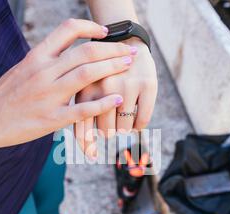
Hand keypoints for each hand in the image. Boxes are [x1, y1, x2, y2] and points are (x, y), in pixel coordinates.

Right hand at [0, 19, 135, 151]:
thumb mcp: (22, 69)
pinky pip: (82, 109)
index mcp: (37, 57)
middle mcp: (44, 71)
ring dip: (113, 69)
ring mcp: (48, 95)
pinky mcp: (50, 119)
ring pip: (87, 75)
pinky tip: (116, 100)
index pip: (68, 30)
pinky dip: (102, 103)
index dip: (91, 28)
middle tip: (129, 52)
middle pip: (86, 52)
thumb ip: (46, 61)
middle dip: (113, 50)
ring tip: (128, 67)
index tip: (106, 33)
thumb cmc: (3, 96)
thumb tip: (67, 53)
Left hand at [74, 38, 157, 157]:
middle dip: (108, 132)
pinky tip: (135, 116)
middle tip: (109, 125)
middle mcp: (105, 88)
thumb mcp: (85, 88)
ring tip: (122, 116)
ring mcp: (127, 86)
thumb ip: (81, 115)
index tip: (92, 158)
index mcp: (85, 89)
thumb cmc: (99, 73)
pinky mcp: (147, 85)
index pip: (84, 127)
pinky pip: (142, 121)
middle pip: (107, 131)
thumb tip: (87, 152)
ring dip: (124, 128)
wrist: (123, 40)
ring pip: (125, 128)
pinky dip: (138, 125)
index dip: (88, 146)